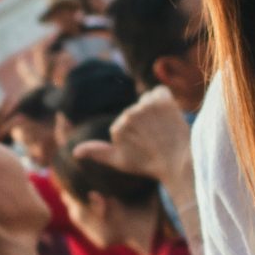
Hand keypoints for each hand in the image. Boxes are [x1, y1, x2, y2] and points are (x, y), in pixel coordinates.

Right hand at [71, 87, 190, 189]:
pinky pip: (161, 91)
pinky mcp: (163, 99)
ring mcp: (146, 106)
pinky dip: (166, 100)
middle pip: (136, 109)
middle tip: (156, 139)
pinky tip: (170, 116)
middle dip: (145, 121)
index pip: (125, 121)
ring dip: (156, 111)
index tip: (144, 146)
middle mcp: (128, 115)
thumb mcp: (119, 161)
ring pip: (148, 100)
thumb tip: (74, 151)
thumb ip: (97, 152)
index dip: (136, 133)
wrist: (179, 161)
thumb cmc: (148, 163)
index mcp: (117, 128)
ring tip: (164, 129)